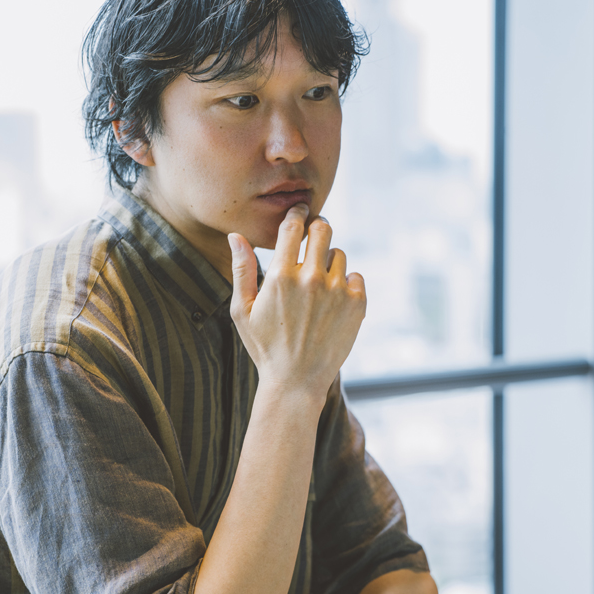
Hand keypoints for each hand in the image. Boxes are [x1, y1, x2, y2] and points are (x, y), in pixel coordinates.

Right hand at [229, 204, 365, 404]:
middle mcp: (311, 279)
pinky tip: (334, 299)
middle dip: (317, 227)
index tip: (300, 211)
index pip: (293, 226)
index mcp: (280, 277)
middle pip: (323, 229)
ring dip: (330, 260)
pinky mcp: (357, 304)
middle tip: (314, 235)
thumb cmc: (265, 347)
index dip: (297, 213)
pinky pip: (356, 276)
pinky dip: (347, 282)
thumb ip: (242, 270)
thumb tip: (235, 236)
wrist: (296, 382)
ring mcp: (337, 291)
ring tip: (319, 282)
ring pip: (339, 254)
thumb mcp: (244, 311)